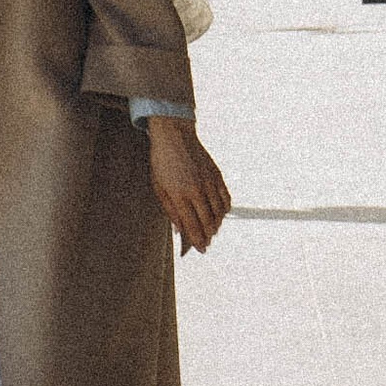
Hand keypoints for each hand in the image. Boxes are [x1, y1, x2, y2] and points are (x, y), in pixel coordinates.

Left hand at [144, 113, 231, 254]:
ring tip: (212, 231)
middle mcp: (197, 190)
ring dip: (217, 226)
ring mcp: (209, 183)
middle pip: (208, 222)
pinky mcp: (217, 176)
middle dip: (208, 237)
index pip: (193, 226)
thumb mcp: (159, 188)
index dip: (198, 241)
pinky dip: (225, 210)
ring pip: (220, 213)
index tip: (200, 249)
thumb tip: (180, 230)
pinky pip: (226, 199)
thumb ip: (171, 211)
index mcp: (180, 194)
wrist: (175, 136)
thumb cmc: (162, 162)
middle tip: (205, 244)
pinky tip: (220, 214)